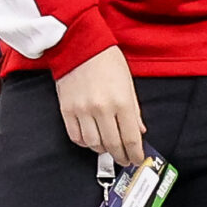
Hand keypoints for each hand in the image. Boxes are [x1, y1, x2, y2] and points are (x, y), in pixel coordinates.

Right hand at [55, 45, 143, 164]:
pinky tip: (92, 140)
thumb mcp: (128, 83)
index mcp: (121, 102)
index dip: (135, 153)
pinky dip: (85, 143)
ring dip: (103, 150)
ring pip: (93, 143)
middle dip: (121, 156)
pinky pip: (75, 136)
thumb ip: (134, 110)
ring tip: (109, 148)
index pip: (131, 137)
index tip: (137, 160)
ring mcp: (82, 111)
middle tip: (124, 160)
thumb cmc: (107, 61)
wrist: (79, 46)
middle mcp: (102, 109)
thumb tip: (140, 130)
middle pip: (113, 144)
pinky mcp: (66, 110)